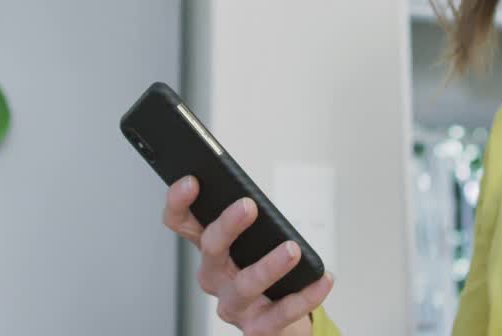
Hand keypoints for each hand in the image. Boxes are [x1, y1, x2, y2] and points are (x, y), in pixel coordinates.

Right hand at [163, 175, 334, 335]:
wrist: (279, 320)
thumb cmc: (262, 266)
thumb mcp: (251, 239)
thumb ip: (248, 217)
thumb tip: (256, 195)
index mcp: (209, 248)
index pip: (180, 222)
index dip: (178, 202)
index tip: (192, 180)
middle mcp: (214, 276)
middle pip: (211, 248)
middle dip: (227, 226)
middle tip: (248, 206)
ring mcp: (233, 304)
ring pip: (245, 284)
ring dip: (269, 266)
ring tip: (292, 249)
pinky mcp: (257, 327)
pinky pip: (281, 313)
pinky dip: (304, 296)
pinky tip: (323, 279)